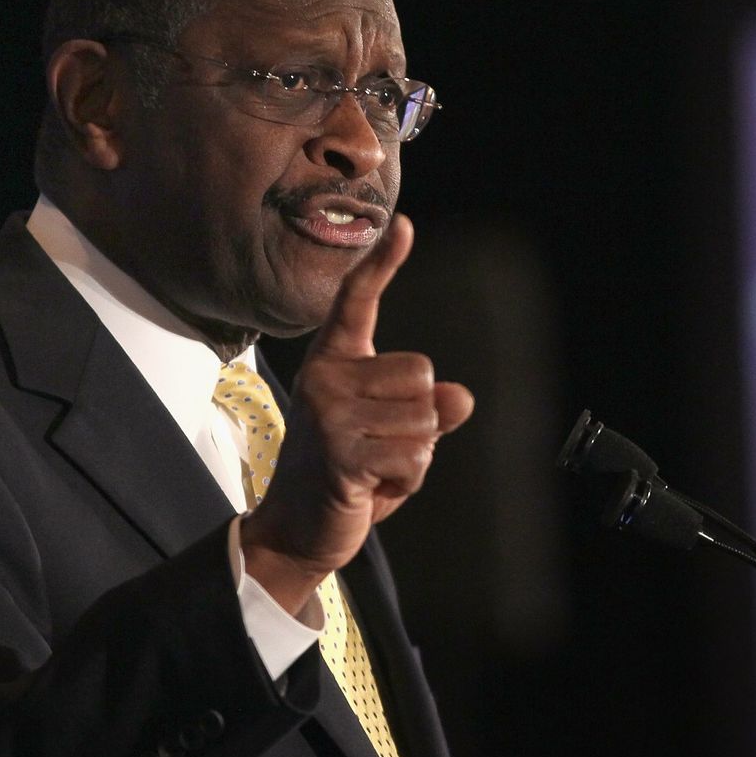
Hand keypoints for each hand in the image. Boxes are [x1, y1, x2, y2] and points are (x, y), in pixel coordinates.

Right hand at [240, 214, 474, 615]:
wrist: (296, 530)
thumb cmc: (345, 473)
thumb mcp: (390, 432)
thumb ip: (427, 409)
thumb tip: (460, 397)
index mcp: (333, 362)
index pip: (358, 302)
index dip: (383, 264)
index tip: (405, 226)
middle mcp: (325, 378)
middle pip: (422, 375)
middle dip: (419, 420)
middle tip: (377, 446)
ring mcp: (330, 415)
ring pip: (425, 420)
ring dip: (414, 455)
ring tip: (374, 467)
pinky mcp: (341, 454)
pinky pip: (415, 455)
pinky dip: (408, 479)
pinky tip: (372, 487)